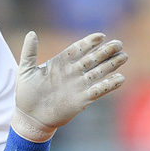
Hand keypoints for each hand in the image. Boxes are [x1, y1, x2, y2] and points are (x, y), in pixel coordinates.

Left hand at [12, 31, 126, 141]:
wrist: (29, 117)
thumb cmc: (26, 93)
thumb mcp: (25, 70)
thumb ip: (29, 52)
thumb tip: (32, 33)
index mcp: (60, 63)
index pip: (78, 49)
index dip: (89, 42)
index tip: (101, 36)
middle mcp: (72, 72)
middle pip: (92, 59)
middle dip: (106, 51)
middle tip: (118, 44)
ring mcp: (78, 85)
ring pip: (98, 72)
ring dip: (111, 65)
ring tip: (124, 56)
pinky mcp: (81, 99)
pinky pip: (98, 90)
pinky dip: (109, 85)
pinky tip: (120, 78)